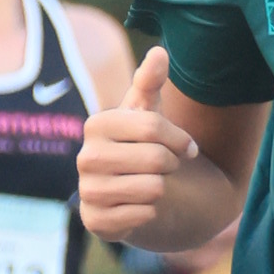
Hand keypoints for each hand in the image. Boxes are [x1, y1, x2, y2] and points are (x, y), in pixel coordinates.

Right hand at [78, 43, 199, 240]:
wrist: (126, 193)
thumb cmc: (138, 145)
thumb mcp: (146, 112)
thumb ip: (150, 82)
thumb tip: (160, 52)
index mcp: (96, 125)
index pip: (153, 127)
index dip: (180, 139)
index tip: (187, 147)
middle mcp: (86, 158)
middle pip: (156, 160)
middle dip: (171, 165)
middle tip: (166, 168)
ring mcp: (88, 191)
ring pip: (153, 189)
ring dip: (162, 189)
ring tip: (151, 184)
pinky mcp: (95, 222)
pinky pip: (144, 215)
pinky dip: (151, 212)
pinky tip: (139, 206)